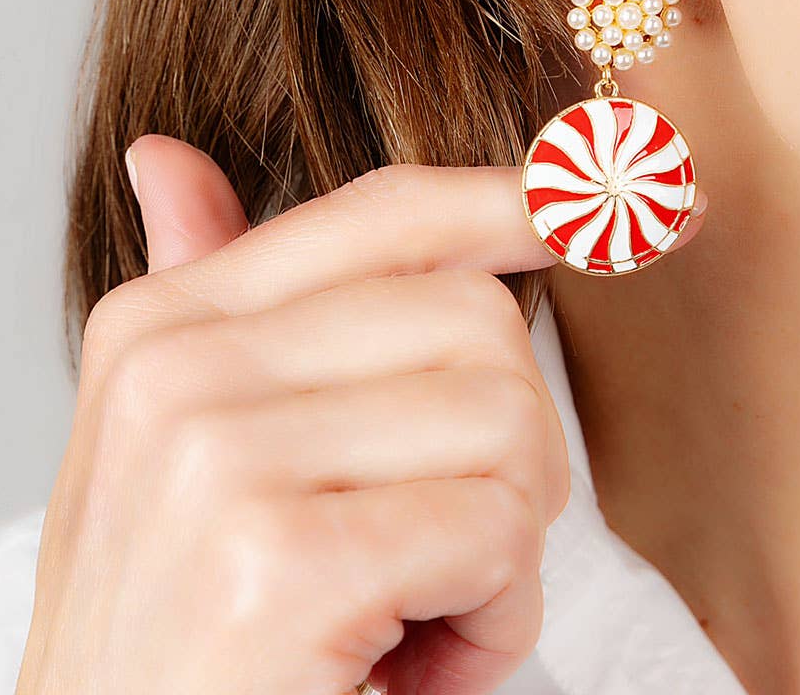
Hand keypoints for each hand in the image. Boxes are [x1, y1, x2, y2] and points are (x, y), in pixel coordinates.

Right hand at [16, 135, 705, 693]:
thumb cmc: (189, 640)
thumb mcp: (188, 461)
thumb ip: (211, 307)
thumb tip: (167, 156)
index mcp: (162, 327)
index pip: (390, 214)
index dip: (524, 204)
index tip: (637, 210)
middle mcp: (177, 370)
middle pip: (475, 319)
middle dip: (511, 447)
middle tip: (444, 554)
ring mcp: (218, 460)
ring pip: (504, 419)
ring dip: (504, 544)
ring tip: (417, 620)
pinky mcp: (278, 563)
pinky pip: (495, 529)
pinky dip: (496, 617)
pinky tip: (415, 671)